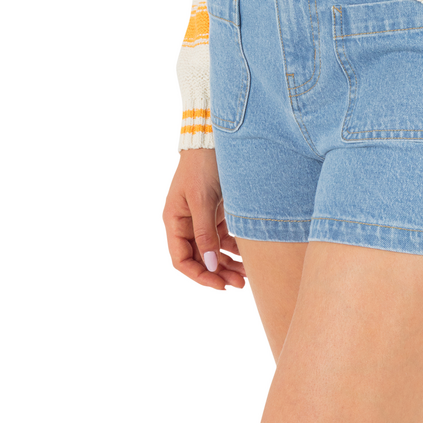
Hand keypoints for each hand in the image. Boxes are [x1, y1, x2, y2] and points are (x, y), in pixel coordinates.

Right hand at [163, 148, 246, 290]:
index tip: (220, 285)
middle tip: (241, 283)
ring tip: (247, 274)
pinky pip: (224, 237)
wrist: (214, 137)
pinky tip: (248, 255)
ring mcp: (202, 217)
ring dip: (228, 263)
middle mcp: (186, 222)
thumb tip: (209, 266)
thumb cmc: (202, 165)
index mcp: (174, 221)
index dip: (199, 275)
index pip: (181, 259)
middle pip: (200, 258)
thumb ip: (205, 233)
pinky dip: (235, 247)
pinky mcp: (217, 211)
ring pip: (214, 250)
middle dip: (218, 272)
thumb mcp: (202, 200)